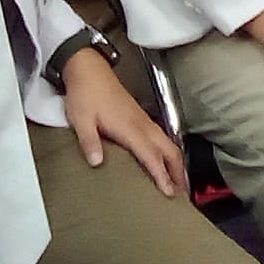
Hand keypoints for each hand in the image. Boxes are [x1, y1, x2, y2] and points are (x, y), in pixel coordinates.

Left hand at [59, 48, 185, 197]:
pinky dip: (169, 152)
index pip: (151, 156)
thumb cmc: (85, 94)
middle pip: (169, 150)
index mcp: (129, 127)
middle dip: (179, 172)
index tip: (169, 192)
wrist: (89, 70)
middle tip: (182, 194)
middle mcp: (141, 124)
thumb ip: (89, 142)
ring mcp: (143, 119)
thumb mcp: (80, 119)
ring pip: (168, 143)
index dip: (161, 175)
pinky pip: (161, 137)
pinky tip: (164, 159)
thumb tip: (96, 163)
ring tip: (179, 181)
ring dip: (176, 162)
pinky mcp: (140, 116)